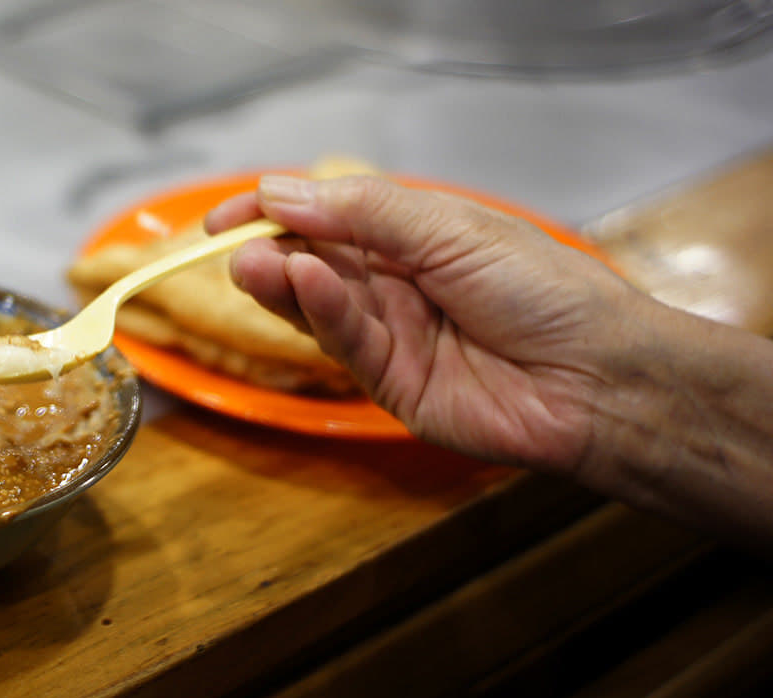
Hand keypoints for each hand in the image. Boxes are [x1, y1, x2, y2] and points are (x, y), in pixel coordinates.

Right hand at [205, 175, 645, 473]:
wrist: (597, 377)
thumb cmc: (543, 290)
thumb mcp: (450, 228)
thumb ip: (364, 211)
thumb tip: (281, 191)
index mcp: (413, 235)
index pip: (327, 216)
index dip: (272, 212)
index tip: (220, 217)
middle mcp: (395, 284)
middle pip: (312, 262)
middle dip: (269, 249)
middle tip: (232, 242)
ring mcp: (391, 336)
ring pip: (318, 306)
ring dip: (283, 281)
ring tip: (252, 263)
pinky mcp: (390, 385)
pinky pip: (345, 344)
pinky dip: (321, 312)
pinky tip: (304, 284)